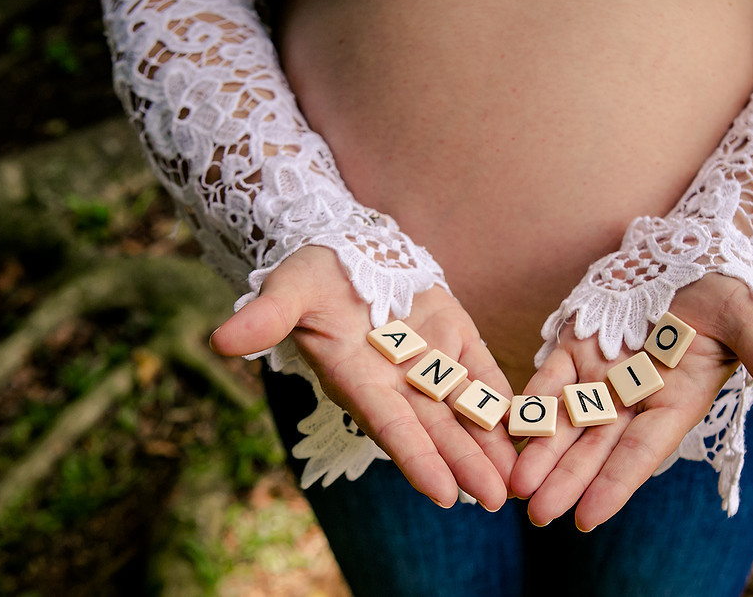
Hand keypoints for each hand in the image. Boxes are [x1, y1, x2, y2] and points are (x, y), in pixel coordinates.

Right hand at [210, 245, 517, 509]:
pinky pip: (487, 377)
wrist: (348, 252)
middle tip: (496, 500)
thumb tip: (220, 340)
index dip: (416, 458)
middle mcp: (398, 381)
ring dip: (492, 444)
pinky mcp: (458, 342)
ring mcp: (431, 363)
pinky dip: (507, 402)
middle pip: (436, 430)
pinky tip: (533, 428)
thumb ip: (265, 318)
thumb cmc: (311, 274)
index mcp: (358, 377)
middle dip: (465, 463)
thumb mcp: (289, 290)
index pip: (390, 426)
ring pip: (466, 412)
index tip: (443, 493)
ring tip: (521, 479)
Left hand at [509, 273, 752, 530]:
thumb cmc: (725, 295)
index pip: (640, 452)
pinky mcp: (576, 350)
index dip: (615, 484)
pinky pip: (549, 379)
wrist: (691, 263)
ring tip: (513, 485)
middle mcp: (634, 399)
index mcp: (674, 402)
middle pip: (595, 447)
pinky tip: (507, 427)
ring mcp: (602, 376)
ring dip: (541, 451)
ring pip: (566, 420)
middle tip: (536, 513)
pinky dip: (530, 402)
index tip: (587, 519)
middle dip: (566, 480)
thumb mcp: (748, 323)